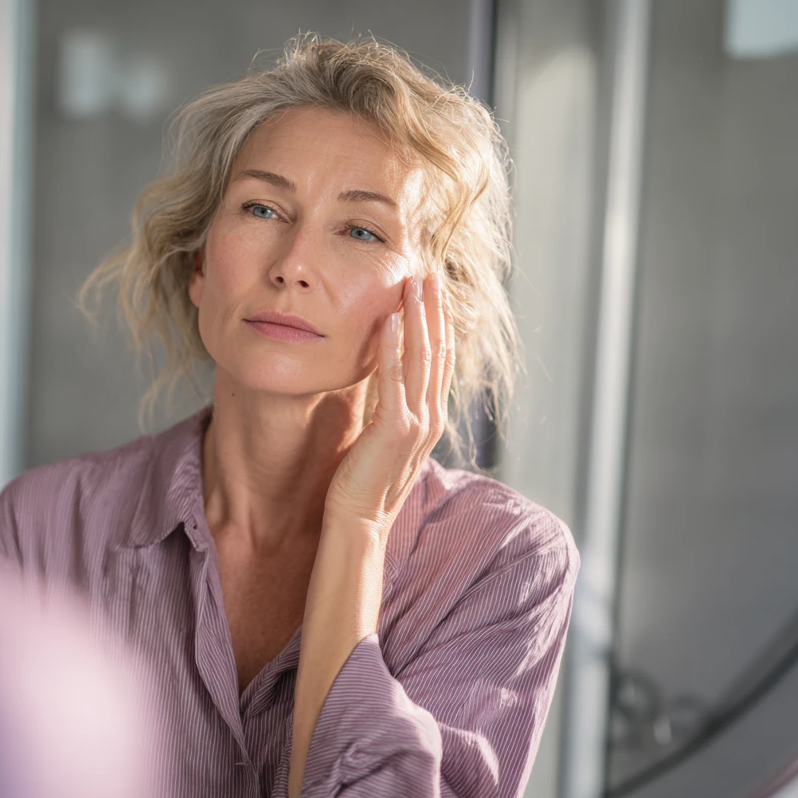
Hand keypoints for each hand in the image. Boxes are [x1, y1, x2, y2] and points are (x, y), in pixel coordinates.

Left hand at [324, 275, 453, 537]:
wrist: (359, 523)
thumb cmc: (364, 483)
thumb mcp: (382, 438)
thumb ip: (390, 409)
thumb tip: (385, 383)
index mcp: (430, 418)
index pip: (438, 361)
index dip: (437, 324)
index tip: (432, 293)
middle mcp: (431, 417)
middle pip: (437, 352)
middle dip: (433, 311)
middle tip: (429, 274)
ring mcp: (417, 423)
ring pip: (421, 359)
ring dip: (417, 317)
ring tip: (413, 283)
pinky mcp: (394, 429)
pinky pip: (394, 378)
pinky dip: (391, 346)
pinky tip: (388, 319)